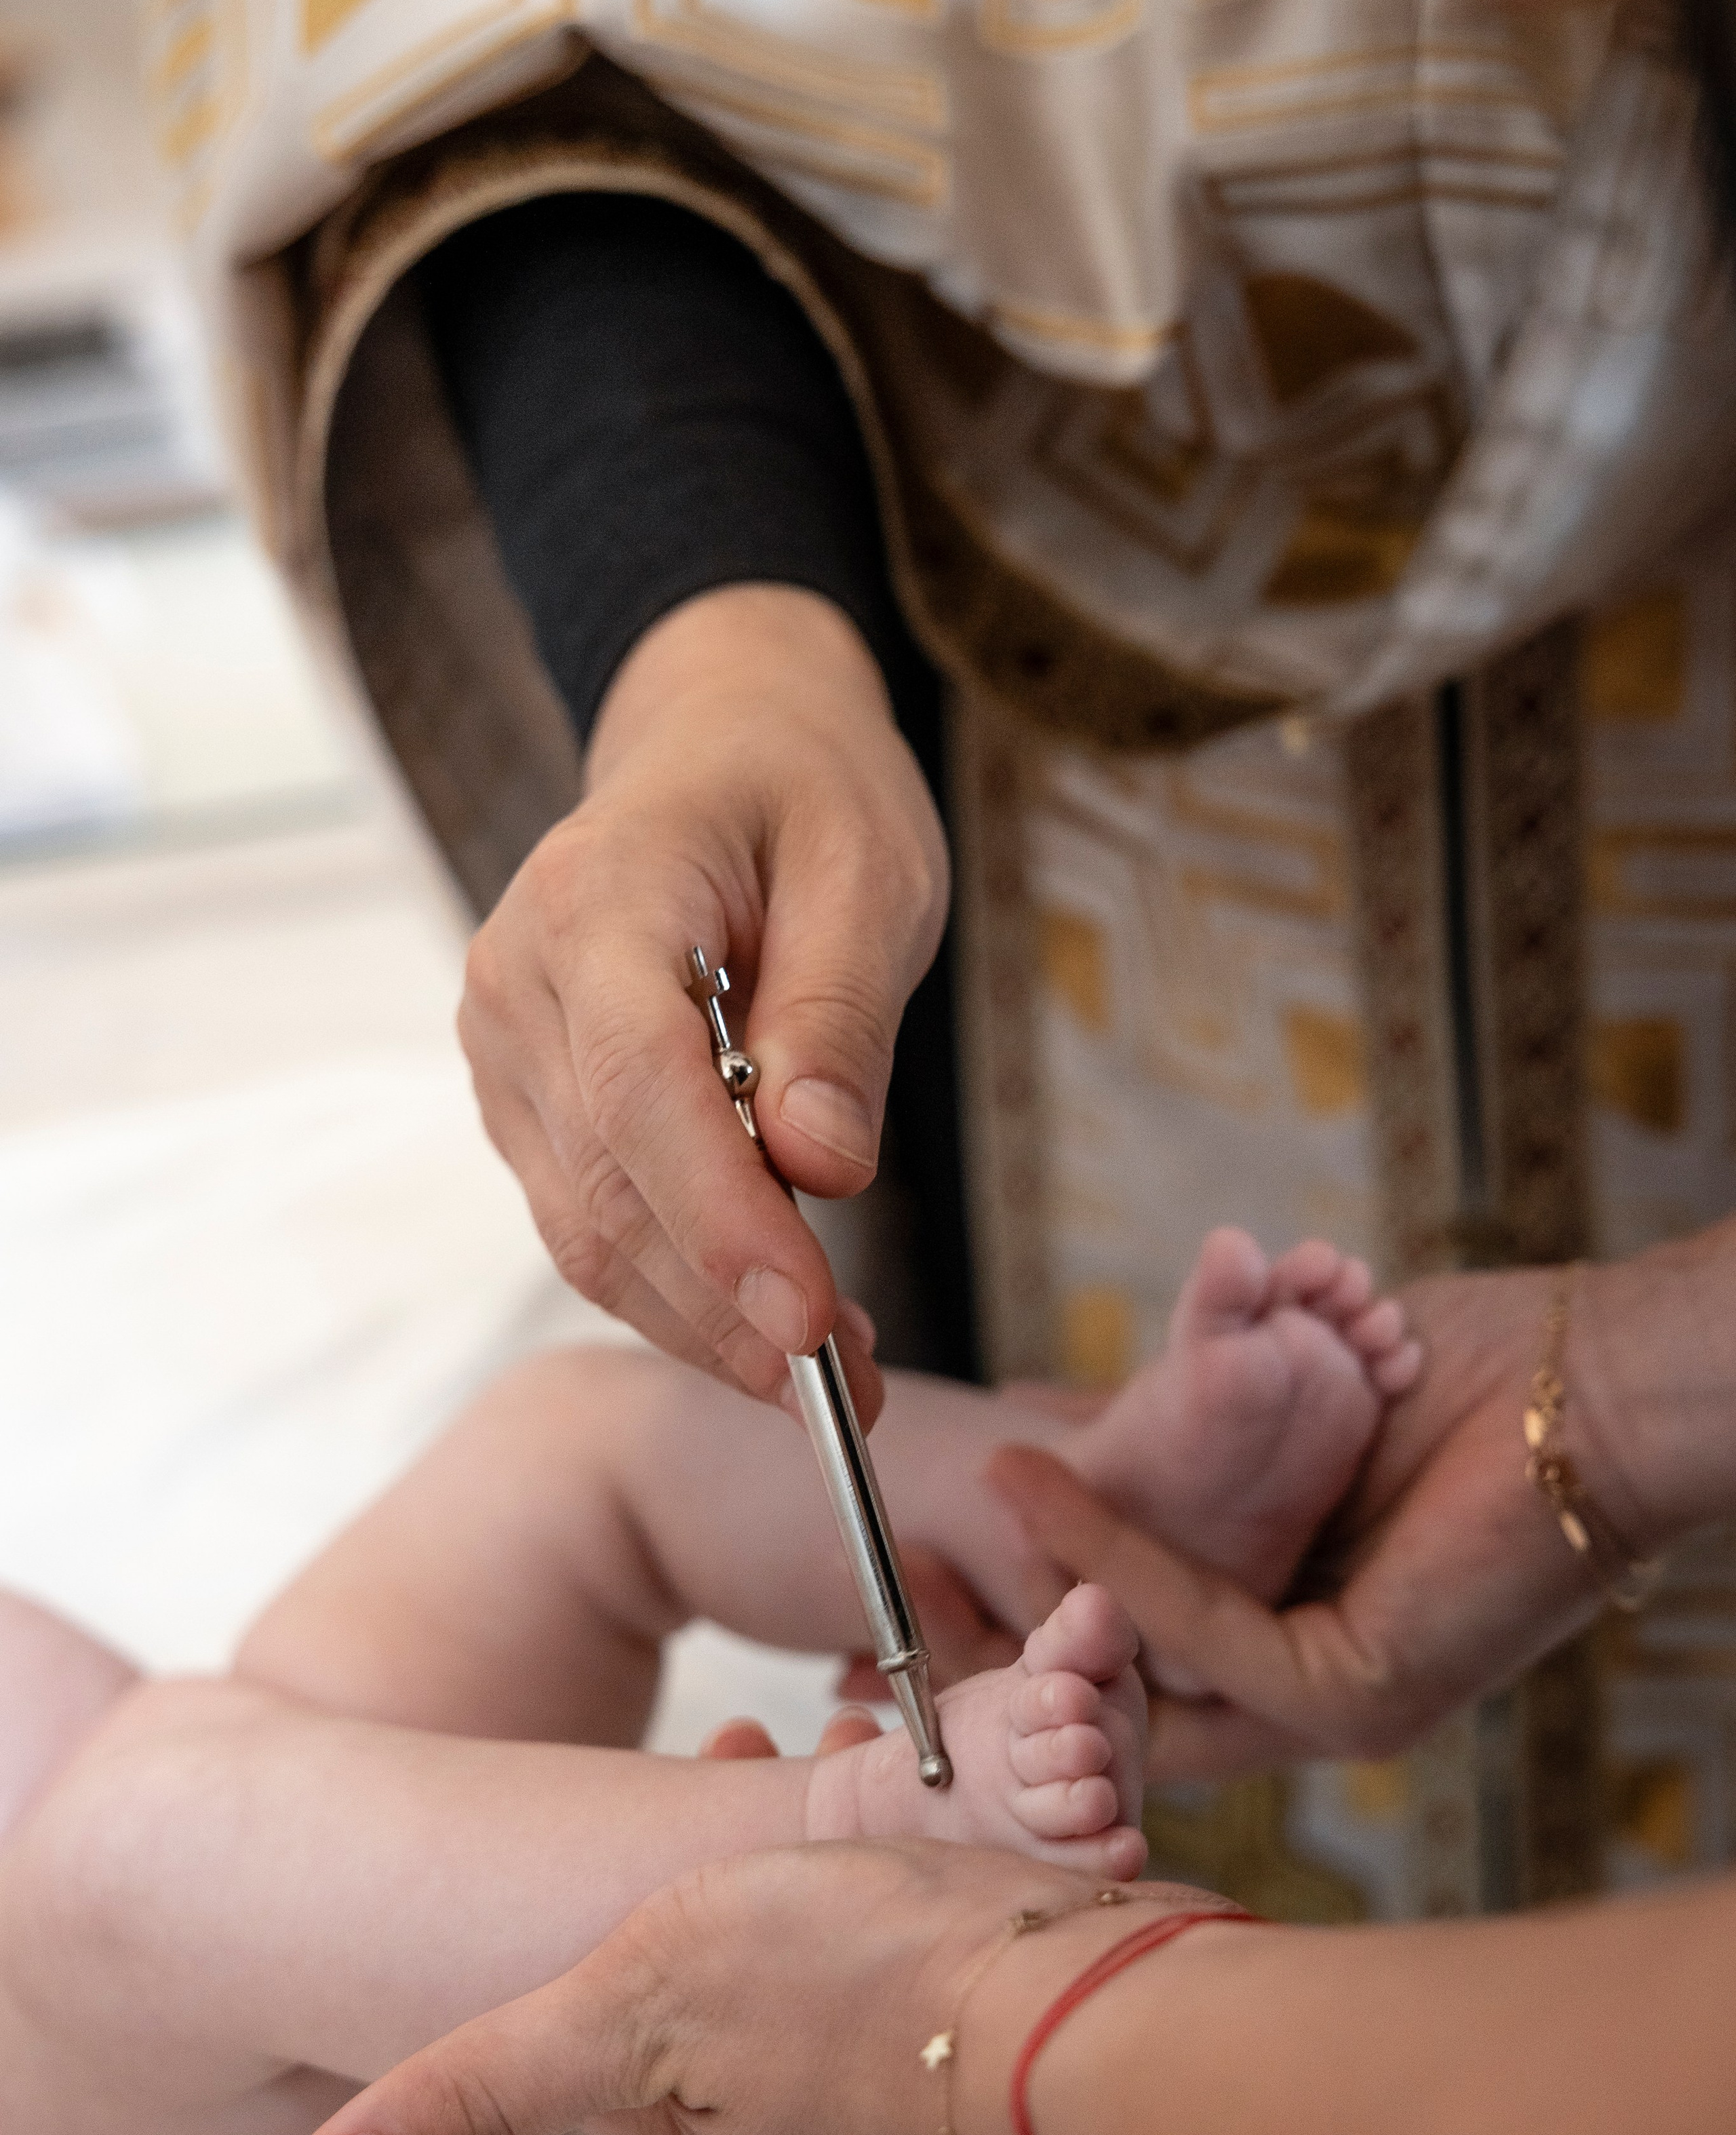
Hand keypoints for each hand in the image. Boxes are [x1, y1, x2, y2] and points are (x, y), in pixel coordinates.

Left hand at [279, 1841, 1201, 2134]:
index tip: (685, 1760)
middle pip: (715, 1977)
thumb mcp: (624, 2007)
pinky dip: (906, 1883)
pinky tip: (935, 1830)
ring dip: (819, 1857)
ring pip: (819, 1961)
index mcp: (680, 2117)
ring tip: (857, 1759)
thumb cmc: (849, 1995)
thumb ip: (475, 2095)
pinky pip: (914, 1963)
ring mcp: (887, 2094)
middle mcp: (779, 2122)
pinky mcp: (978, 2050)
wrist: (1074, 2018)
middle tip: (765, 1741)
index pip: (607, 2001)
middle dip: (722, 1857)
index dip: (615, 1882)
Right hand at [459, 584, 948, 1408]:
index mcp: (592, 899)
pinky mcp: (528, 1108)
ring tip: (837, 1375)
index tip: (809, 1322)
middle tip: (856, 1386)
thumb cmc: (802, 795)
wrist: (717, 748)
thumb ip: (839, 1015)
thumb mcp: (869, 870)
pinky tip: (770, 1324)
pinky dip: (682, 1294)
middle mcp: (517, 985)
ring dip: (708, 1324)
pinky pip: (594, 1226)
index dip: (722, 1220)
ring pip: (590, 1234)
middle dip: (731, 1306)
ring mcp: (507, 1055)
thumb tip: (823, 1166)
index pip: (640, 1088)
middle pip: (609, 1187)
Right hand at [985, 1262, 1631, 1777]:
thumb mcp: (1276, 1404)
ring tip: (972, 1481)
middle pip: (1123, 1676)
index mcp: (1300, 1627)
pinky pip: (1197, 1636)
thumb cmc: (1470, 1372)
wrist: (1604, 1377)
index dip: (1034, 1597)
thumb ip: (1167, 1438)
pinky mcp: (1351, 1693)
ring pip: (1146, 1663)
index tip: (942, 1526)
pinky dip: (1109, 1559)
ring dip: (1048, 1573)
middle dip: (1009, 1619)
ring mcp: (1333, 1702)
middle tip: (908, 1545)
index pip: (1137, 1643)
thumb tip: (1036, 1426)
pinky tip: (1042, 1474)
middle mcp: (1313, 1680)